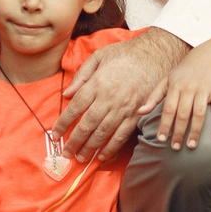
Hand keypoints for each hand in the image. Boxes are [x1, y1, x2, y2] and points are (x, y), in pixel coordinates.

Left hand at [59, 28, 186, 161]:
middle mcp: (109, 98)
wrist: (155, 54)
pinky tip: (103, 156)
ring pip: (103, 133)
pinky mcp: (136, 114)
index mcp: (97, 84)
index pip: (75, 108)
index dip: (63, 123)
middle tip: (66, 153)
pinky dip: (112, 147)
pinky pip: (122, 134)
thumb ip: (82, 75)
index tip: (55, 135)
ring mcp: (124, 108)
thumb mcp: (99, 56)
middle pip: (87, 125)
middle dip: (75, 142)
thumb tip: (67, 93)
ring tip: (81, 158)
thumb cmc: (125, 54)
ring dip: (91, 148)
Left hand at [157, 41, 210, 148]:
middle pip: (183, 114)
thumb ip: (154, 97)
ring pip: (199, 113)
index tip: (161, 140)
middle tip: (175, 147)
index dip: (165, 125)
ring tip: (191, 145)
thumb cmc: (184, 71)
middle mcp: (189, 89)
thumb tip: (140, 112)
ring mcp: (204, 90)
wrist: (208, 55)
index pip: (168, 109)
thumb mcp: (167, 80)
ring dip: (195, 130)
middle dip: (178, 132)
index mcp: (175, 87)